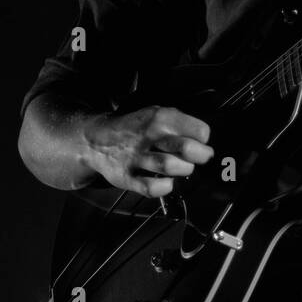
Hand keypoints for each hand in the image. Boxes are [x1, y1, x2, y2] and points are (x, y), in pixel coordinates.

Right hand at [82, 105, 213, 197]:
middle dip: (200, 156)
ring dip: (183, 170)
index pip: (199, 130)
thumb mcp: (158, 114)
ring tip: (182, 167)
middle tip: (198, 157)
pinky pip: (151, 187)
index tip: (200, 141)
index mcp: (160, 118)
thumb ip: (181, 125)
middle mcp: (148, 136)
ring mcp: (136, 157)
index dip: (204, 139)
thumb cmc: (136, 129)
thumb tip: (205, 141)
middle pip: (187, 148)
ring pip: (170, 166)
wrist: (96, 139)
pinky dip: (165, 187)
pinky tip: (167, 182)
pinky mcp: (126, 177)